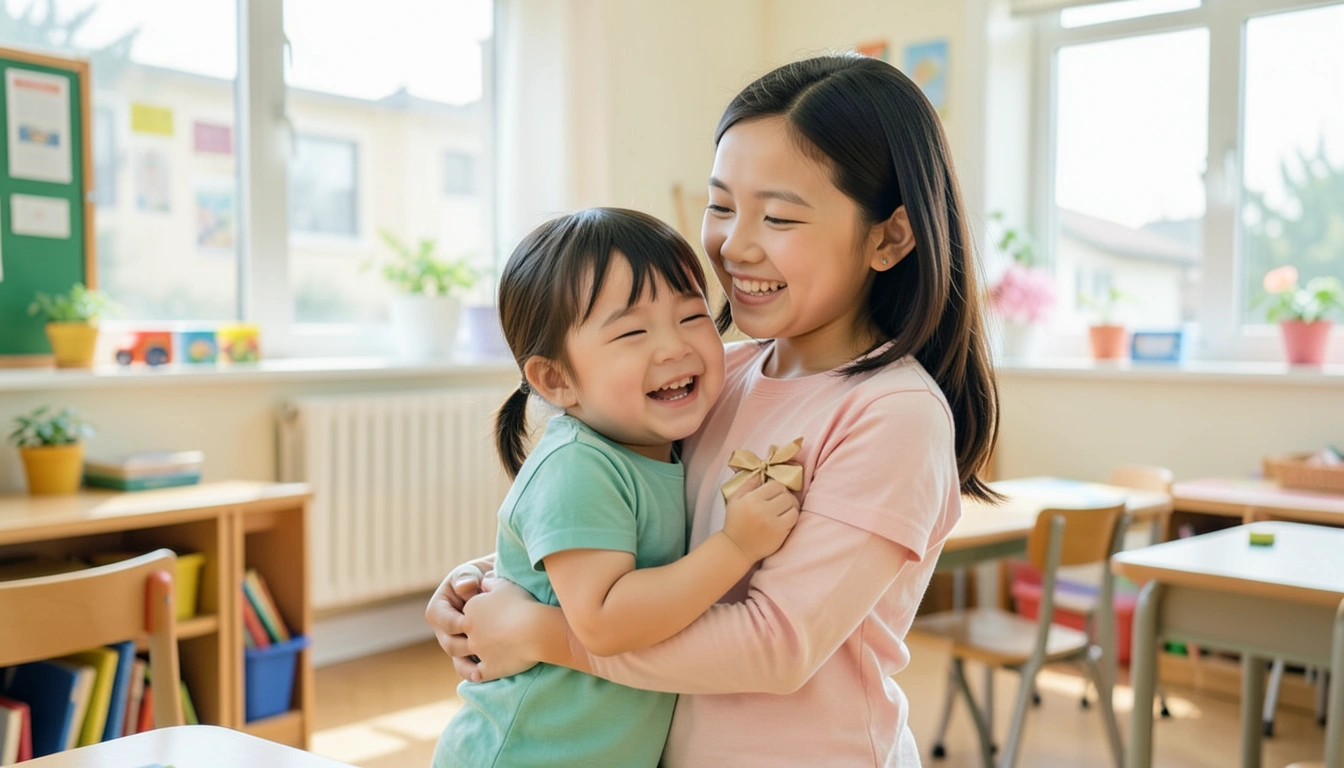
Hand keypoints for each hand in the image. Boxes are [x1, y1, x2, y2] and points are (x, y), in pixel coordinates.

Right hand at [426, 557, 496, 678]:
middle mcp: (443, 630)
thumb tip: (466, 586)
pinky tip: (485, 674)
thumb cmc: (480, 577)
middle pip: (450, 644)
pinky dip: (475, 672)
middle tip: (484, 647)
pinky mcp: (468, 653)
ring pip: (458, 660)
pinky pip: (467, 667)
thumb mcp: (470, 573)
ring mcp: (455, 644)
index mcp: (437, 610)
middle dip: (466, 646)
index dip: (458, 624)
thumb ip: (466, 577)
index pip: (444, 621)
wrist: (494, 589)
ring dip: (469, 666)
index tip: (472, 625)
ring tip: (482, 670)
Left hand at [458, 577, 546, 681]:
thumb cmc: (521, 604)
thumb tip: (483, 581)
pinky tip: (477, 675)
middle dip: (462, 637)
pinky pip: (476, 674)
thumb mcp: (504, 585)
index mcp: (470, 610)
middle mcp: (469, 631)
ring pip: (461, 657)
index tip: (482, 618)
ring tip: (468, 658)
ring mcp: (477, 651)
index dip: (472, 616)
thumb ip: (490, 582)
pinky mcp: (488, 668)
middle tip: (469, 638)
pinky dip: (475, 675)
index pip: (464, 614)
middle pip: (459, 635)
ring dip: (462, 658)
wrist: (535, 629)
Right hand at [722, 477, 799, 561]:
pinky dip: (792, 517)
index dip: (777, 487)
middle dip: (785, 496)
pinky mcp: (780, 534)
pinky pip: (794, 519)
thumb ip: (749, 482)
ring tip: (783, 509)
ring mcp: (773, 523)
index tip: (773, 492)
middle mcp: (763, 510)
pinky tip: (784, 519)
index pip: (776, 485)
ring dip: (791, 506)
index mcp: (751, 499)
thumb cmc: (735, 522)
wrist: (736, 547)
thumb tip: (763, 470)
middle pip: (787, 495)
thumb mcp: (735, 498)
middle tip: (780, 500)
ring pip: (793, 506)